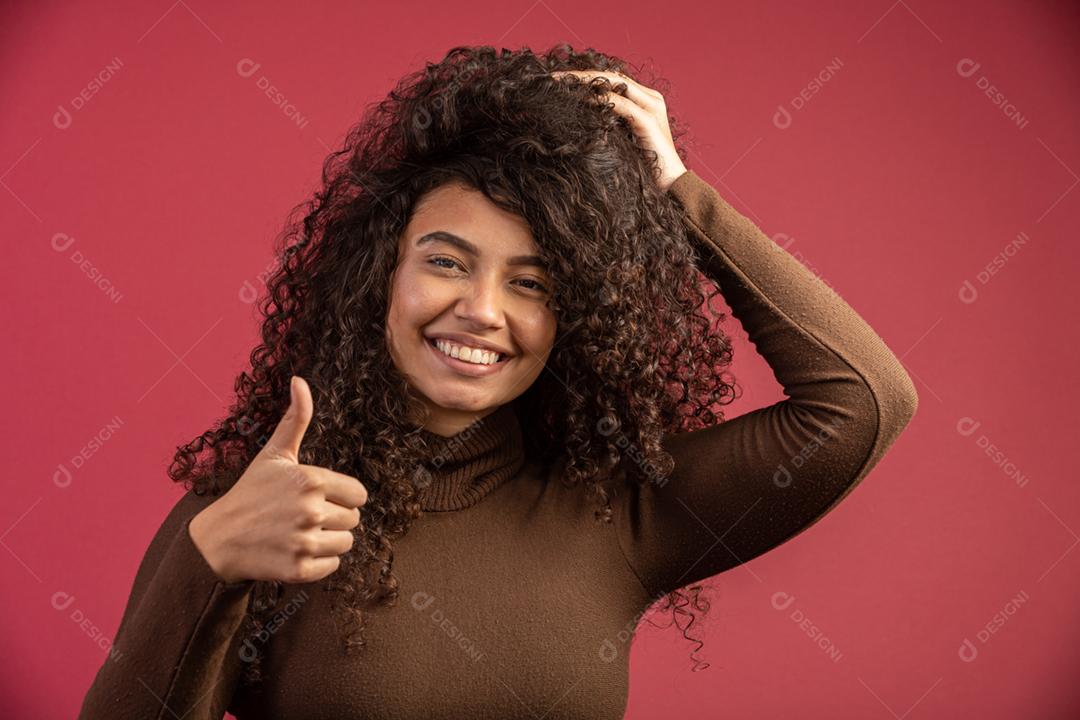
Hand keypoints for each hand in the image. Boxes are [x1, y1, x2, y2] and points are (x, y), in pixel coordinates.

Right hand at [189, 376, 368, 583]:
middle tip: (304, 516)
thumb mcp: (273, 454)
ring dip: (328, 541)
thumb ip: (295, 419)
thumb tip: (299, 380)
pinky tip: (296, 551)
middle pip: (353, 520)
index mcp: (312, 480)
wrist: (218, 539)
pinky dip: (319, 562)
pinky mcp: (299, 569)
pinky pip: (333, 566)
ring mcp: (304, 542)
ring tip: (300, 533)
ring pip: (346, 544)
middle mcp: (311, 511)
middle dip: (334, 518)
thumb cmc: (250, 493)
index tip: (318, 497)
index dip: (341, 496)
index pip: (359, 495)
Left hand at [550, 69, 687, 192]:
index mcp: (645, 101)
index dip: (586, 78)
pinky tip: (581, 100)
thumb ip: (610, 125)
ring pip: (614, 83)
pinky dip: (600, 100)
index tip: (558, 81)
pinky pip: (621, 103)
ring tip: (562, 83)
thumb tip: (580, 118)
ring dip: (586, 81)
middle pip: (611, 76)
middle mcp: (650, 98)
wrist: (671, 187)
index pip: (612, 80)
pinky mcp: (648, 121)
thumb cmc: (645, 169)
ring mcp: (651, 107)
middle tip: (552, 78)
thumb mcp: (623, 141)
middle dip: (581, 75)